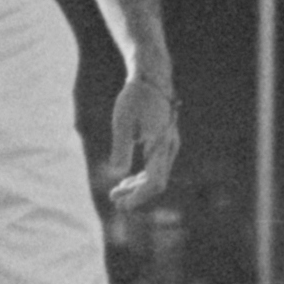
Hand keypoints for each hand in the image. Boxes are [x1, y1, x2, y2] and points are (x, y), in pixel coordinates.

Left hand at [105, 68, 181, 207]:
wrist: (152, 80)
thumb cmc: (135, 98)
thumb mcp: (122, 122)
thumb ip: (121, 149)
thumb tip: (119, 174)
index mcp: (160, 144)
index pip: (154, 181)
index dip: (138, 197)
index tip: (120, 203)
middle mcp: (169, 148)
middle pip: (157, 182)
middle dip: (136, 195)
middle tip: (115, 202)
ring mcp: (169, 146)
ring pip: (157, 176)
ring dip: (138, 187)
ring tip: (116, 192)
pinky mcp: (165, 143)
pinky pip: (157, 167)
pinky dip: (142, 177)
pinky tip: (127, 180)